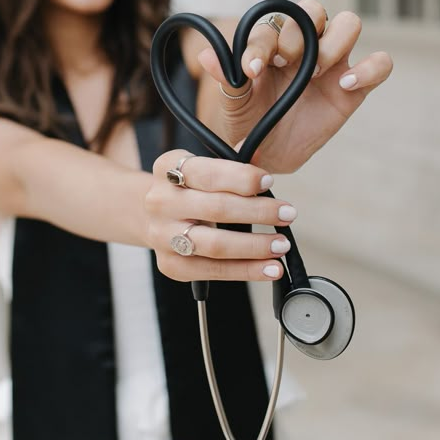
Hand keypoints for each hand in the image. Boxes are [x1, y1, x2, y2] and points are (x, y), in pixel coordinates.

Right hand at [145, 150, 299, 281]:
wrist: (152, 216)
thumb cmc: (188, 190)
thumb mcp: (202, 170)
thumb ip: (231, 171)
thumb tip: (263, 169)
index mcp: (167, 168)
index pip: (206, 172)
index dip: (240, 178)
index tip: (269, 183)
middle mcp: (160, 202)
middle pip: (215, 208)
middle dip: (258, 212)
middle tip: (287, 214)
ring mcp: (162, 236)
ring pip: (216, 245)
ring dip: (255, 246)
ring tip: (281, 245)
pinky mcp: (171, 266)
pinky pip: (213, 271)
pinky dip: (246, 271)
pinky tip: (268, 268)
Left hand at [197, 0, 392, 172]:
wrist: (270, 154)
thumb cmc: (250, 122)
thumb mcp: (233, 104)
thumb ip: (225, 79)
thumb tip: (204, 55)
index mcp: (272, 44)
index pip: (271, 26)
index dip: (262, 44)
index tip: (250, 71)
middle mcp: (305, 45)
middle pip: (314, 9)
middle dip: (299, 32)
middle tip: (286, 63)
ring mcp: (333, 63)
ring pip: (348, 23)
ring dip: (332, 42)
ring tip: (313, 73)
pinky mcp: (355, 86)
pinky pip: (380, 64)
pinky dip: (369, 68)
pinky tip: (346, 85)